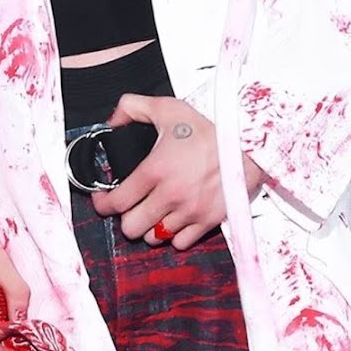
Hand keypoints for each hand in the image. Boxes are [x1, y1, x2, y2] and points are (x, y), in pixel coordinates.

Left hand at [90, 94, 267, 249]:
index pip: (117, 202)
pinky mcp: (209, 221)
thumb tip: (111, 122)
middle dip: (126, 216)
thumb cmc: (208, 125)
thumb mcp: (167, 107)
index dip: (102, 203)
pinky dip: (174, 234)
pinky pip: (181, 243)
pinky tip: (174, 217)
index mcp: (156, 169)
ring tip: (153, 211)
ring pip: (155, 238)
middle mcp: (171, 195)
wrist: (248, 141)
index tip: (103, 199)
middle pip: (132, 228)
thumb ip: (132, 107)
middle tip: (130, 205)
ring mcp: (190, 212)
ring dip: (150, 227)